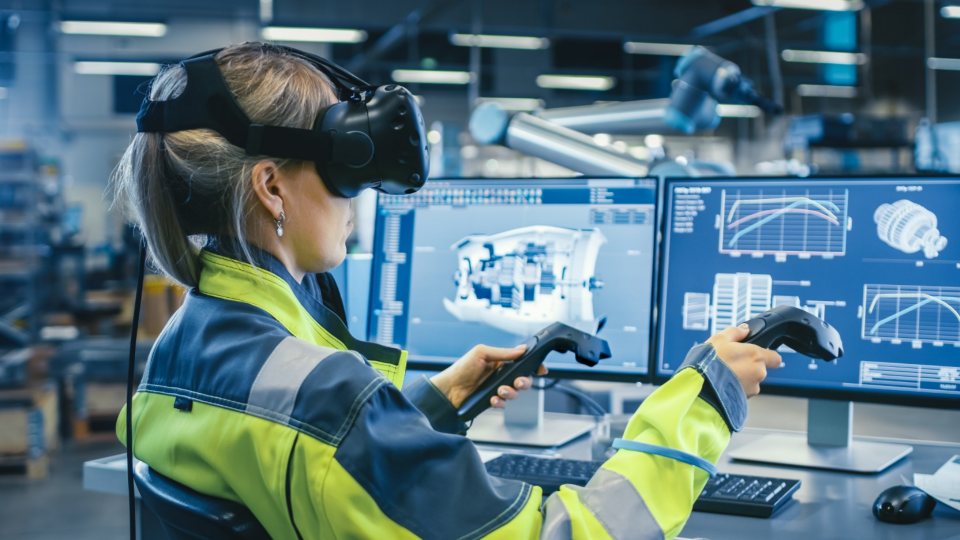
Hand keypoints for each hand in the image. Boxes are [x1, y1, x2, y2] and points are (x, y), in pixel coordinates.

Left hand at [429, 344, 548, 408]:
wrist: (448, 389)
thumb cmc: (461, 368)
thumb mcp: (481, 353)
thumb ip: (502, 352)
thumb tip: (521, 349)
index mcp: (500, 361)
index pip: (522, 363)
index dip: (533, 366)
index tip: (540, 369)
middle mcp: (500, 375)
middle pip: (523, 380)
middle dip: (524, 382)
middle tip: (518, 382)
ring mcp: (497, 388)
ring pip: (515, 393)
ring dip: (511, 392)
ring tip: (500, 390)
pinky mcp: (492, 400)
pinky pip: (503, 404)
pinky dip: (500, 402)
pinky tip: (493, 399)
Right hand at [707, 324, 781, 397]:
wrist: (701, 387)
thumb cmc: (710, 363)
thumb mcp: (719, 340)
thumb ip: (735, 332)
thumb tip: (744, 329)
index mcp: (756, 356)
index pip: (775, 358)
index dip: (768, 356)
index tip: (757, 355)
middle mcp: (759, 373)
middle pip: (759, 368)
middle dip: (747, 365)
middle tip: (731, 362)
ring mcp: (753, 388)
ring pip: (751, 381)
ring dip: (741, 378)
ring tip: (724, 374)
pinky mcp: (745, 399)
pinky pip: (743, 391)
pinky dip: (735, 387)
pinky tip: (722, 383)